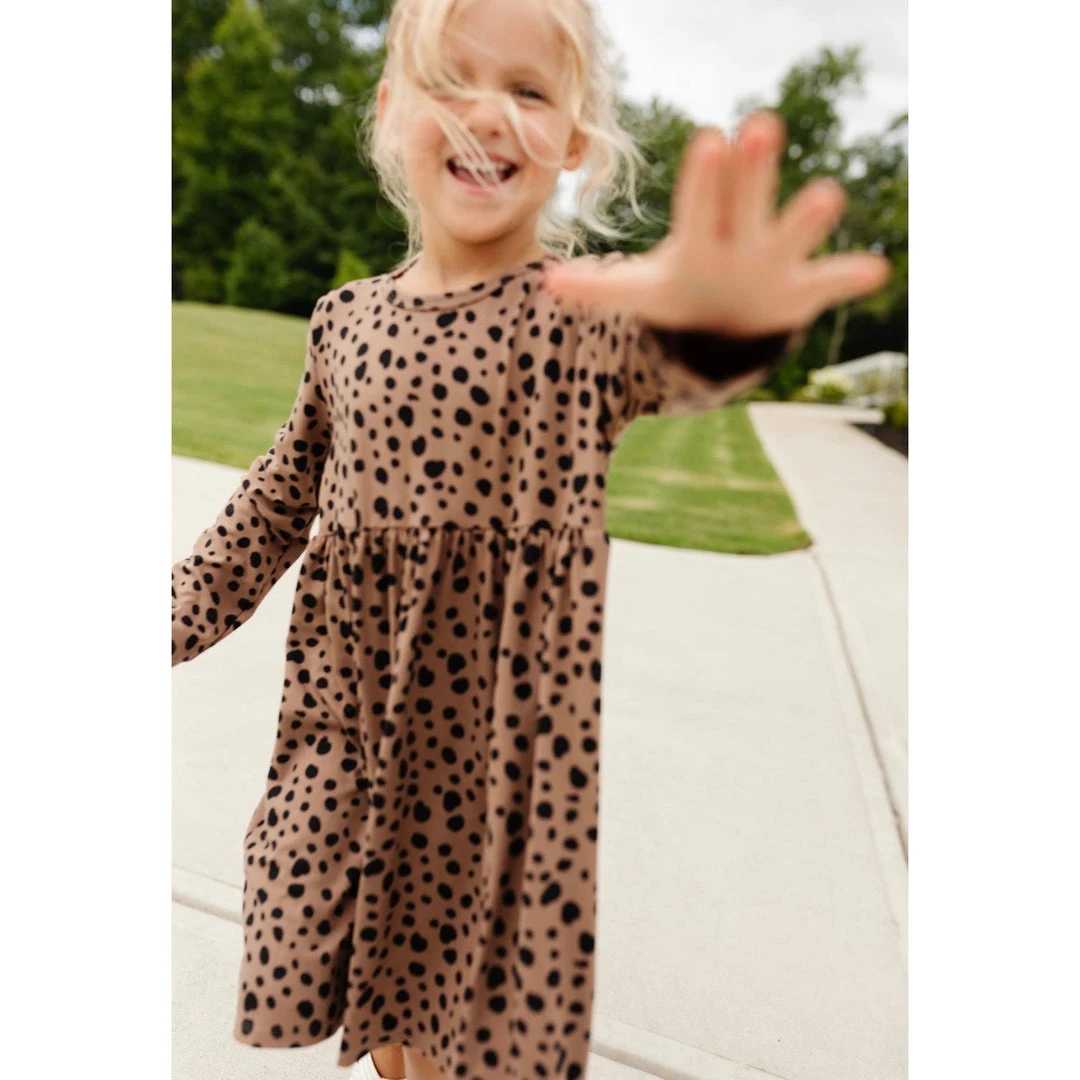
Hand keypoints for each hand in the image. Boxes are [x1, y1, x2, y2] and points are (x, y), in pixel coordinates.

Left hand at [540, 110, 891, 336]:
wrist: (722, 319)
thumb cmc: (681, 290)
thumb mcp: (641, 292)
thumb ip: (600, 288)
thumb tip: (546, 286)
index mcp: (699, 235)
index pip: (697, 203)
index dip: (702, 179)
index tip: (708, 138)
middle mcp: (738, 239)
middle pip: (743, 203)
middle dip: (751, 172)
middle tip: (758, 125)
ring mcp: (771, 262)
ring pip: (790, 235)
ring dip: (807, 219)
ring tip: (826, 194)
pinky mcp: (798, 292)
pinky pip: (826, 284)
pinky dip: (847, 278)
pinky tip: (874, 270)